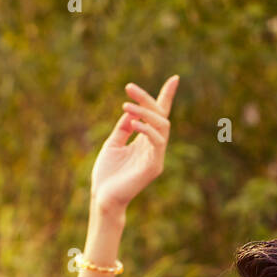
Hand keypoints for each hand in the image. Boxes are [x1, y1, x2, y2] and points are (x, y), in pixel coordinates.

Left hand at [90, 74, 179, 217]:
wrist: (102, 198)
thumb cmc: (107, 174)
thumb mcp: (112, 144)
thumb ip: (123, 128)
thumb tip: (131, 109)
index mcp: (144, 141)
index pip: (159, 116)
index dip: (166, 97)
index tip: (174, 78)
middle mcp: (153, 147)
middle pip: (160, 116)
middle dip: (147, 99)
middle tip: (129, 87)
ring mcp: (156, 156)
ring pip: (162, 125)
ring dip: (145, 113)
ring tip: (127, 106)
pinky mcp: (154, 166)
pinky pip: (158, 142)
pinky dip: (147, 129)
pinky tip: (133, 124)